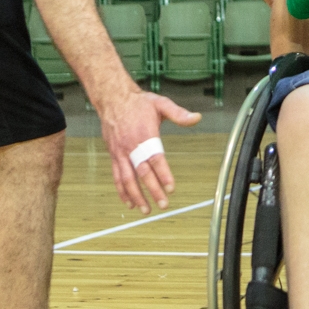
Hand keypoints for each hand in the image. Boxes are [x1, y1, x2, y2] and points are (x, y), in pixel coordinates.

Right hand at [98, 87, 201, 211]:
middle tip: (163, 204)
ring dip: (136, 196)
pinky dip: (122, 191)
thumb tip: (196, 118)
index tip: (171, 187)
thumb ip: (178, 113)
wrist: (112, 98)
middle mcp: (131, 146)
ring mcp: (120, 152)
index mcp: (145, 134)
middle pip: (142, 172)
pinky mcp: (114, 155)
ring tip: (145, 209)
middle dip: (153, 190)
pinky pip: (117, 176)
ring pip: (127, 178)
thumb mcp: (160, 103)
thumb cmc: (138, 103)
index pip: (155, 158)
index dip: (163, 174)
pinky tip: (128, 202)